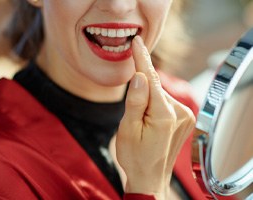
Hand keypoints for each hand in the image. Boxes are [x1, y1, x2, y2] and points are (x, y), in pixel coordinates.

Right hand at [116, 36, 194, 198]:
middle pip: (155, 87)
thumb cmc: (135, 157)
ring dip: (147, 100)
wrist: (150, 178)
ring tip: (140, 124)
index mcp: (164, 115)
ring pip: (160, 95)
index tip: (137, 42)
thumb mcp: (128, 130)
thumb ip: (135, 101)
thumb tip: (140, 76)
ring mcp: (185, 116)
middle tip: (131, 114)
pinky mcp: (185, 119)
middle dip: (140, 90)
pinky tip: (149, 121)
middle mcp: (180, 112)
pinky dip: (155, 104)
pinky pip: (165, 102)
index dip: (141, 59)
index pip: (151, 79)